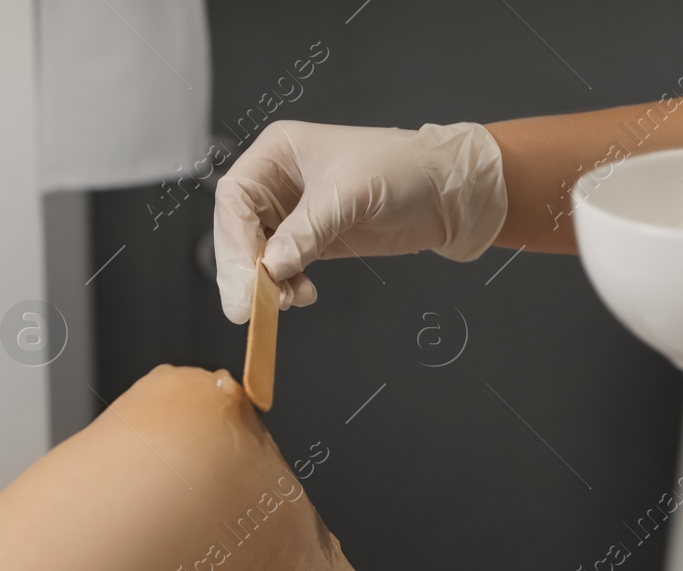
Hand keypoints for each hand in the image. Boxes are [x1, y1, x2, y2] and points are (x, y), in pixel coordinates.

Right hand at [213, 120, 507, 322]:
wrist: (447, 192)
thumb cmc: (404, 170)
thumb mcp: (350, 194)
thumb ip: (307, 230)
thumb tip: (271, 266)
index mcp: (278, 153)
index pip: (235, 197)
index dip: (234, 239)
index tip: (247, 276)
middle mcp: (280, 181)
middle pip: (239, 229)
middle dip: (243, 268)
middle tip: (250, 305)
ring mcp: (296, 213)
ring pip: (259, 253)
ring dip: (266, 282)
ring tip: (286, 300)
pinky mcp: (316, 240)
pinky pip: (285, 268)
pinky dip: (286, 285)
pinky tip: (302, 294)